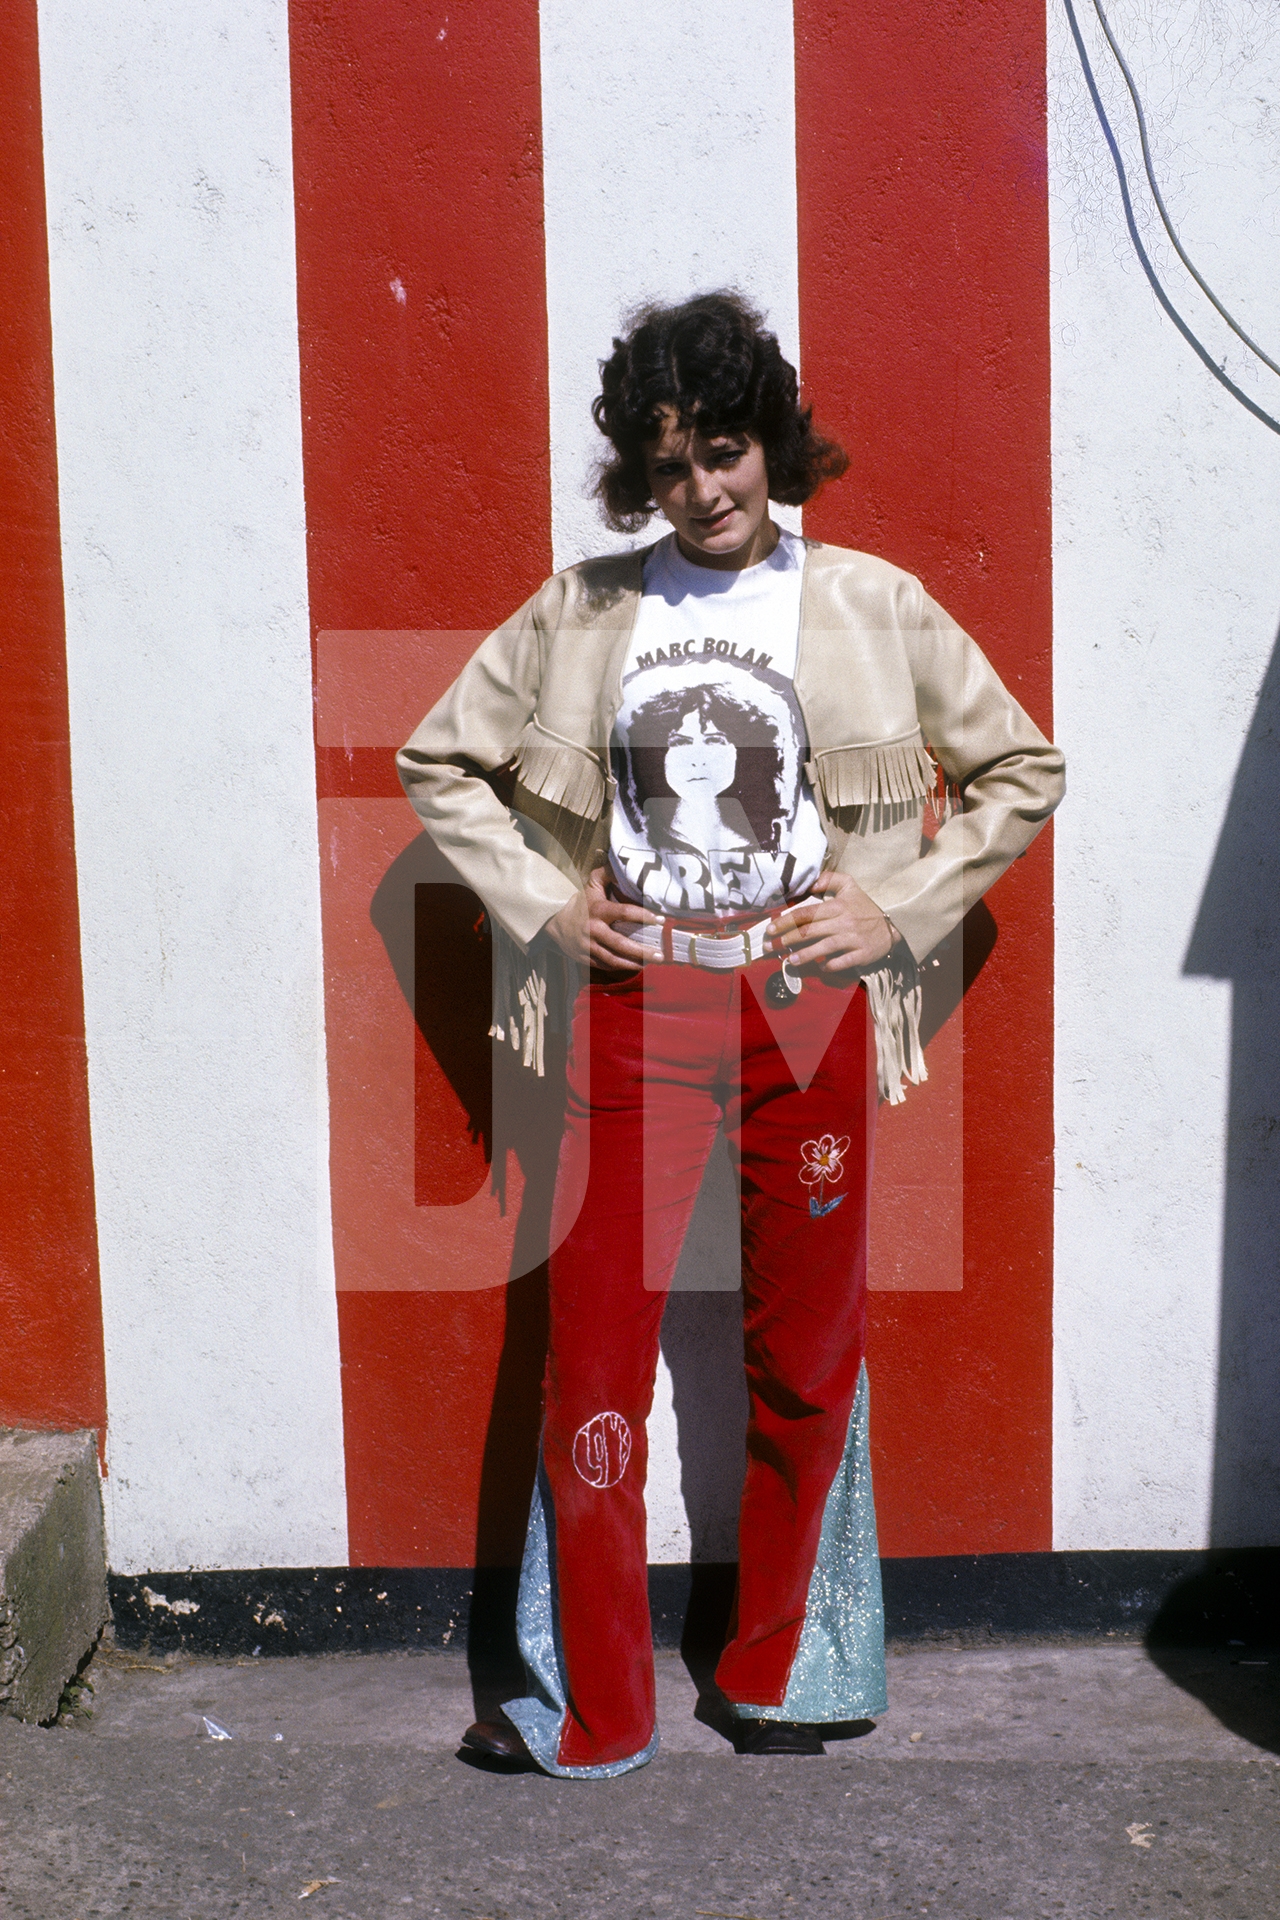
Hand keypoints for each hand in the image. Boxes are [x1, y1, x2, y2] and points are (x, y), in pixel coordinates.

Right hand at [544, 867, 658, 969]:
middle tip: (660, 954)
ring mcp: (588, 946)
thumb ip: (609, 874)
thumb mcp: (592, 884)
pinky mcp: (585, 958)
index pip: (624, 912)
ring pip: (613, 959)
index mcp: (598, 910)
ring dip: (634, 963)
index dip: (644, 916)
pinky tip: (635, 966)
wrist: (555, 921)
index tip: (661, 920)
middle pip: (620, 944)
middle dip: (642, 951)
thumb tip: (626, 865)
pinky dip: (621, 968)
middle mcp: (593, 930)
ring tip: (652, 963)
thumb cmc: (581, 902)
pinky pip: (605, 966)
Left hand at [766, 871, 895, 972]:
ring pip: (824, 948)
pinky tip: (820, 968)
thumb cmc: (866, 906)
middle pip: (809, 932)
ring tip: (790, 960)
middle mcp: (843, 922)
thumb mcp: (850, 885)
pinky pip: (843, 962)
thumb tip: (810, 882)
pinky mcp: (863, 954)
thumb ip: (830, 879)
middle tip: (770, 947)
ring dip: (804, 955)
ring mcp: (853, 939)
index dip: (785, 921)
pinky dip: (830, 966)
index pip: (806, 913)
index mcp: (837, 906)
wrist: (894, 923)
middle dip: (786, 940)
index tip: (770, 928)